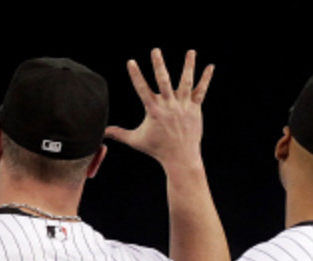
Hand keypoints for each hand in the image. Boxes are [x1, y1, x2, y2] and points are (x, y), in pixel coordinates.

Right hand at [105, 49, 213, 170]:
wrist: (181, 158)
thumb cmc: (158, 149)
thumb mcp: (136, 140)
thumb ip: (119, 134)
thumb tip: (102, 133)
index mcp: (154, 109)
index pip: (142, 88)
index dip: (136, 75)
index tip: (131, 61)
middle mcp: (169, 105)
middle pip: (164, 80)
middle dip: (159, 64)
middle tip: (156, 50)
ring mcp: (183, 106)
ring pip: (186, 82)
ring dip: (188, 65)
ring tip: (191, 51)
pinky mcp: (195, 109)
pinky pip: (201, 91)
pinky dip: (206, 79)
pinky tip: (210, 67)